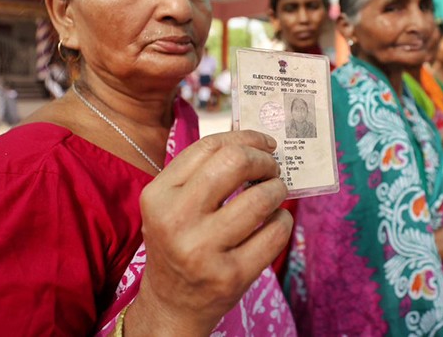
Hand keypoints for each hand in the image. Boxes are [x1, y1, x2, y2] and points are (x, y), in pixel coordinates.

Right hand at [127, 130, 291, 334]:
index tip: (264, 143)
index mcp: (158, 195)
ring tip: (275, 193)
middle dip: (264, 160)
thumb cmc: (179, 242)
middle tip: (271, 168)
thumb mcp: (172, 204)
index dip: (246, 137)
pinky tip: (275, 222)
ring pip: (261, 198)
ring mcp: (203, 251)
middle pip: (235, 162)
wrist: (172, 304)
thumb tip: (255, 142)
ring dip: (278, 189)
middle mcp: (177, 220)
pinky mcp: (231, 276)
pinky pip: (276, 232)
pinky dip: (284, 220)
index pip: (210, 147)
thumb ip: (202, 171)